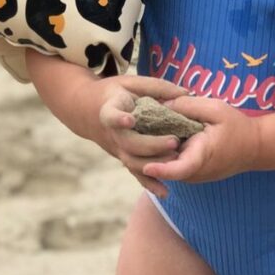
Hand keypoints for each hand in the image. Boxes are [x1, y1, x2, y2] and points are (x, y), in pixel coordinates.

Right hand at [94, 75, 188, 196]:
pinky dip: (149, 183)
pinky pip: (136, 172)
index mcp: (110, 110)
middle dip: (151, 145)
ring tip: (176, 159)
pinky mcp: (123, 157)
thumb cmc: (115, 93)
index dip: (118, 119)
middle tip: (174, 141)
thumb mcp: (132, 82)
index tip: (129, 120)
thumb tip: (186, 94)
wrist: (87, 110)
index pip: (111, 116)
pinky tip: (164, 192)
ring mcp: (116, 148)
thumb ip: (158, 87)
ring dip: (154, 163)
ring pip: (132, 161)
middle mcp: (112, 133)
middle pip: (129, 143)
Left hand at [142, 96, 260, 184]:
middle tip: (128, 138)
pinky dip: (162, 155)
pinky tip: (152, 137)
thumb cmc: (237, 127)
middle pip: (166, 168)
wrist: (254, 147)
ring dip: (152, 155)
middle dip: (147, 156)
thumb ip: (189, 105)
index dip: (162, 170)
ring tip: (137, 134)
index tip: (146, 166)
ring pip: (166, 168)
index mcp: (202, 156)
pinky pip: (172, 166)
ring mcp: (193, 176)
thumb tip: (161, 104)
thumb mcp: (215, 108)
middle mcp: (195, 172)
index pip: (181, 169)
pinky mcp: (191, 174)